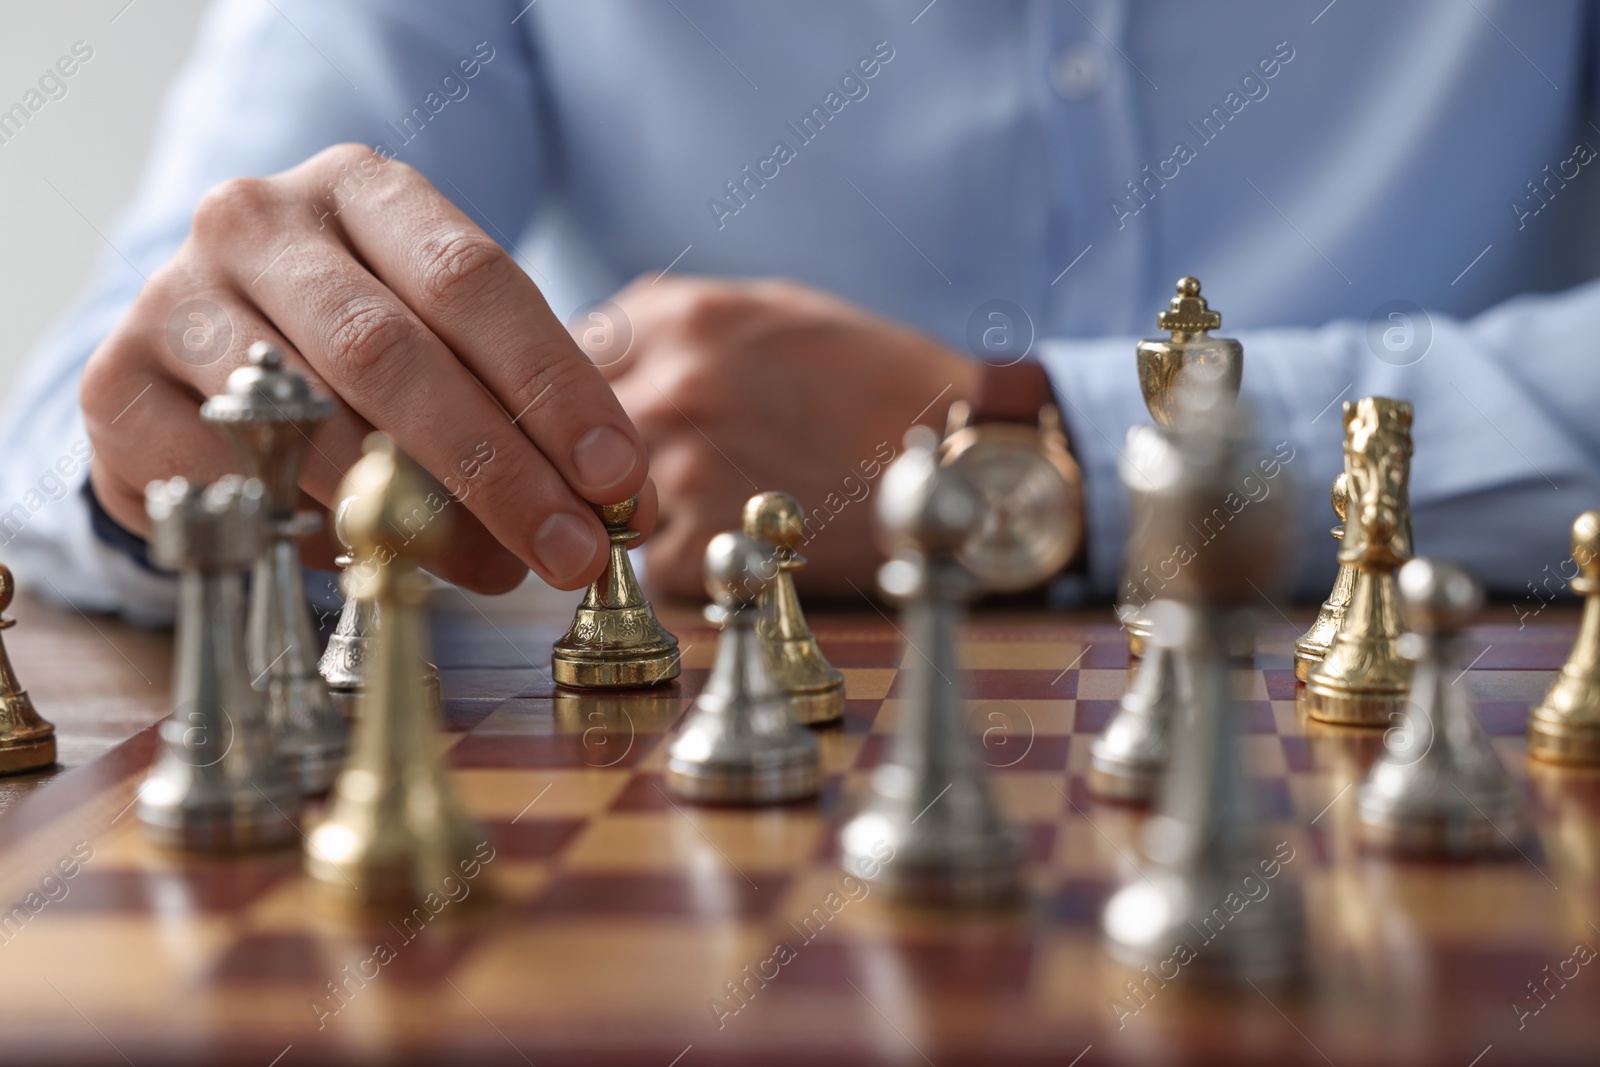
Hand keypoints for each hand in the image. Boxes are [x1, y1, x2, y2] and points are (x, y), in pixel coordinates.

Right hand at [79, 144, 653, 592]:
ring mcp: (176, 298)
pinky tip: (365, 554)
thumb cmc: (362, 349)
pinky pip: (229, 479)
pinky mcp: (120, 387)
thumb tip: (626, 504)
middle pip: (391, 352)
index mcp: (365, 189)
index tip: (617, 474)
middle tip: (569, 551)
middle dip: (498, 467)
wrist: (214, 351)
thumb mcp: (454, 348)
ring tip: (488, 569)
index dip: (553, 385)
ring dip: (411, 517)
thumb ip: (534, 411)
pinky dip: (310, 531)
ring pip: (307, 421)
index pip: (473, 280)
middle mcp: (260, 222)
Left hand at [594, 276, 979, 598]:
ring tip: (698, 506)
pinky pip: (647, 563)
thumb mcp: (774, 312)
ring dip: (627, 512)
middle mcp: (675, 386)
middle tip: (623, 470)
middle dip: (585, 453)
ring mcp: (683, 469)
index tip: (590, 409)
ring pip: (599, 500)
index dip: (578, 385)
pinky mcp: (706, 545)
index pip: (569, 347)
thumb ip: (676, 324)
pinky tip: (731, 541)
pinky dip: (678, 562)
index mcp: (686, 317)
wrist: (955, 461)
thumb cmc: (874, 381)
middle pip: (565, 428)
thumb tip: (598, 350)